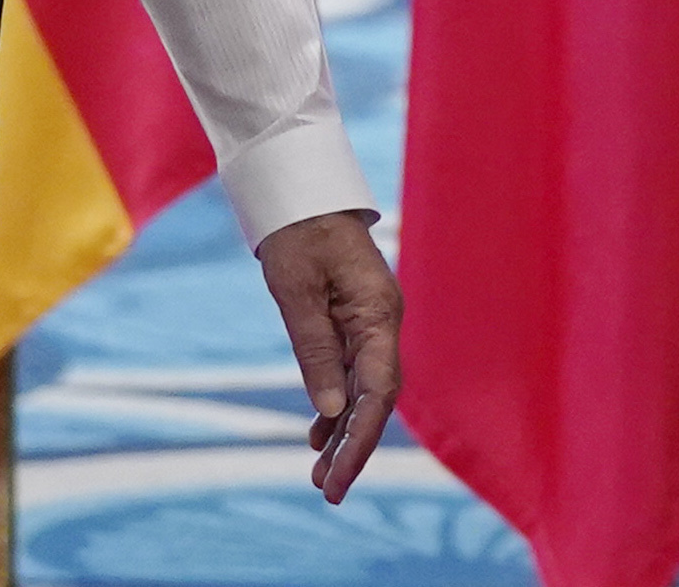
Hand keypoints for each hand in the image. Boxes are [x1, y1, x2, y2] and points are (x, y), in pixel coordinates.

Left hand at [256, 210, 399, 502]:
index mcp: (379, 313)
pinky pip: (352, 372)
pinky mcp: (354, 319)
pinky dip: (336, 405)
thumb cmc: (297, 230)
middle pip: (376, 399)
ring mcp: (370, 321)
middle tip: (327, 492)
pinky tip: (319, 435)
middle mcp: (382, 322)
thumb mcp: (296, 290)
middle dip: (353, 447)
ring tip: (320, 476)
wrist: (301, 187)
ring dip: (343, 433)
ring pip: (364, 390)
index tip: (337, 478)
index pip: (378, 392)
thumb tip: (329, 412)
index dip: (359, 440)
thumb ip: (315, 349)